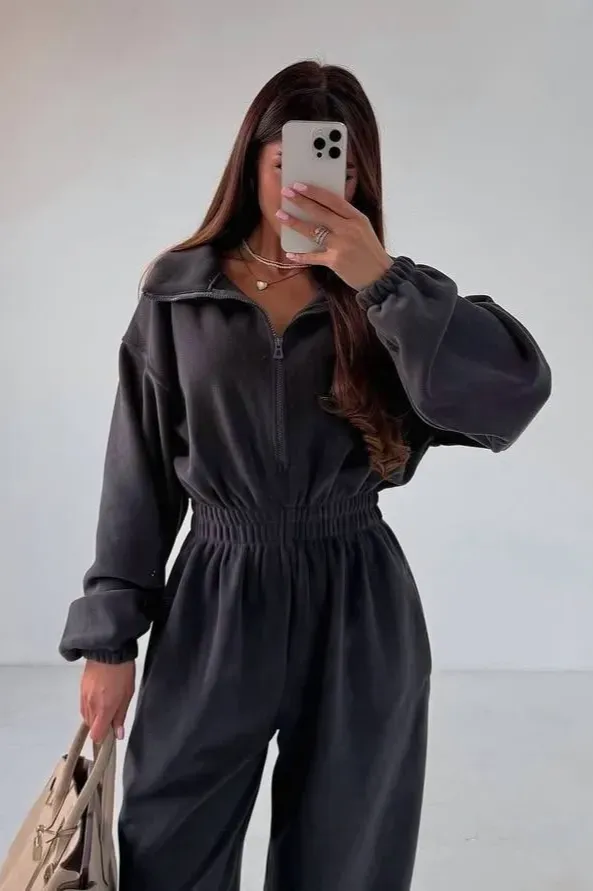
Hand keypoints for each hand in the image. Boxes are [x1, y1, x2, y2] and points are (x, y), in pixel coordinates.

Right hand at [81, 659, 135, 743]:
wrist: (107, 651)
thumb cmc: (122, 672)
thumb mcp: (127, 694)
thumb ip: (120, 716)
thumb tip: (118, 735)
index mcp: (103, 710)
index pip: (96, 735)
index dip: (102, 738)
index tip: (110, 733)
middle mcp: (91, 706)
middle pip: (91, 727)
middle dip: (100, 726)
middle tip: (112, 715)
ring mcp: (83, 697)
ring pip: (86, 716)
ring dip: (95, 716)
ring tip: (107, 704)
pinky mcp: (80, 689)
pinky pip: (83, 706)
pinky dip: (90, 707)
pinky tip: (99, 698)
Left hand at [276, 183, 392, 290]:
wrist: (380, 276)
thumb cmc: (370, 251)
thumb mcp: (363, 228)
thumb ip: (346, 219)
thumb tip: (324, 209)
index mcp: (356, 218)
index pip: (332, 200)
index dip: (314, 192)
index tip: (300, 185)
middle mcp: (348, 229)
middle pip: (320, 211)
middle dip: (301, 201)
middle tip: (286, 192)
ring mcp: (341, 245)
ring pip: (313, 231)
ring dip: (294, 223)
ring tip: (281, 216)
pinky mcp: (335, 261)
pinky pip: (313, 256)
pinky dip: (300, 256)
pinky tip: (289, 254)